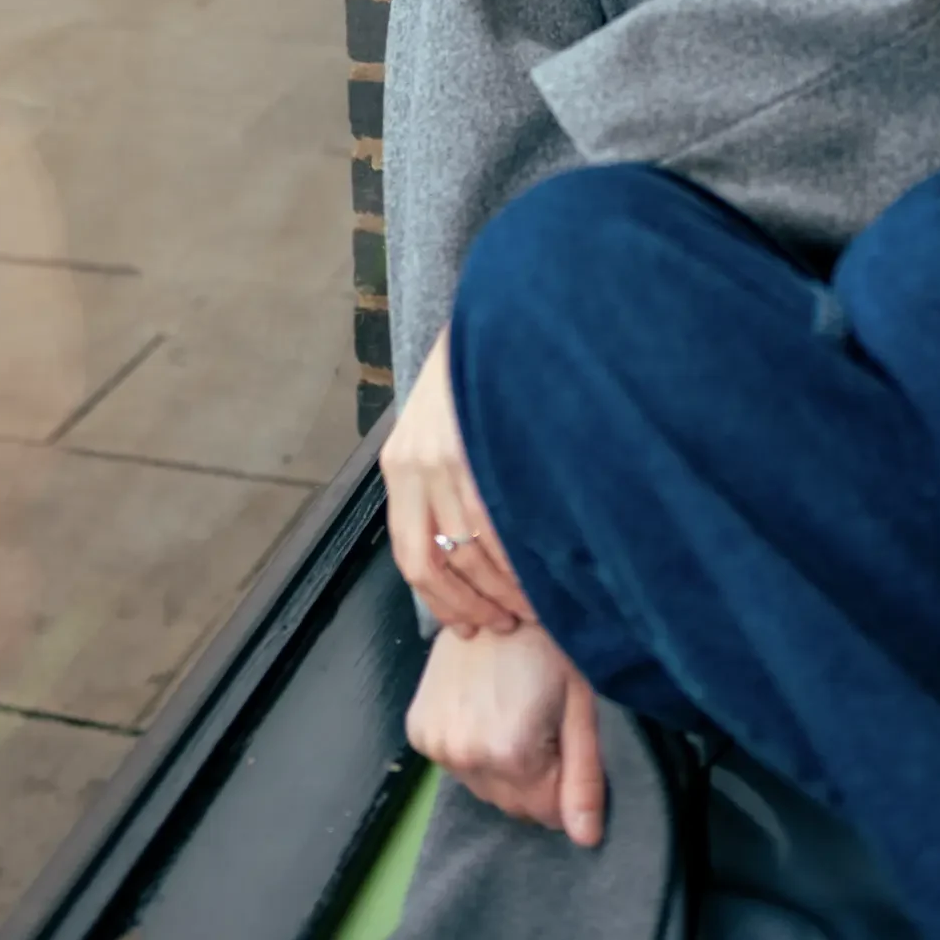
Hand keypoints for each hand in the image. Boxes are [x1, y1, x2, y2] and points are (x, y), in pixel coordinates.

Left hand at [382, 325, 536, 635]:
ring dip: (502, 591)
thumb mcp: (440, 426)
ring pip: (472, 551)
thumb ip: (444, 478)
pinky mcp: (480, 447)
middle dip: (472, 605)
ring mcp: (448, 456)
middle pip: (437, 562)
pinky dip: (518, 561)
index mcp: (399, 465)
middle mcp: (416, 465)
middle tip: (504, 624)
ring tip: (530, 608)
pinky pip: (497, 523)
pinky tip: (540, 574)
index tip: (468, 625)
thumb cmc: (476, 376)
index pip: (411, 555)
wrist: (497, 315)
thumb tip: (466, 546)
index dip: (440, 600)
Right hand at [407, 622, 605, 847]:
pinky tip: (485, 707)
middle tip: (542, 721)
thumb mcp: (581, 706)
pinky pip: (455, 764)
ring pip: (482, 786)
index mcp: (508, 752)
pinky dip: (472, 747)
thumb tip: (586, 839)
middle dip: (533, 776)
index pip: (544, 812)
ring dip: (501, 764)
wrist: (496, 590)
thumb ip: (584, 777)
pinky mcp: (418, 729)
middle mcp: (463, 754)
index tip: (564, 741)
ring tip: (512, 708)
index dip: (562, 784)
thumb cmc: (549, 642)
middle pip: (510, 803)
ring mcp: (434, 742)